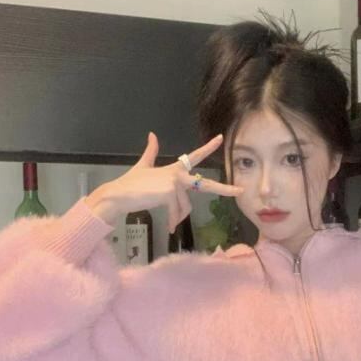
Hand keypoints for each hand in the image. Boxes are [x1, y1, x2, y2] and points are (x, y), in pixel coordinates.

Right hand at [89, 130, 236, 237]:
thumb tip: (152, 134)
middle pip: (204, 183)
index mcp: (174, 168)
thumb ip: (151, 152)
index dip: (208, 148)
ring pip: (185, 207)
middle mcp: (177, 173)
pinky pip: (177, 213)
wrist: (120, 195)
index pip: (194, 156)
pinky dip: (173, 221)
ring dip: (178, 218)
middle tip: (240, 191)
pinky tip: (169, 227)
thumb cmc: (132, 184)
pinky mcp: (170, 192)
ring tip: (170, 223)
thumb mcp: (144, 167)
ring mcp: (174, 182)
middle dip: (224, 189)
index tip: (220, 139)